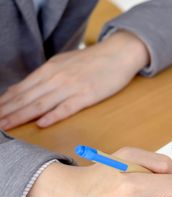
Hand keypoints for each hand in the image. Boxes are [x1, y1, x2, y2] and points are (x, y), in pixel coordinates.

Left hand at [0, 31, 148, 129]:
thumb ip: (48, 76)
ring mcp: (72, 86)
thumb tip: (29, 89)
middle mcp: (57, 77)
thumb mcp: (65, 63)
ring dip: (22, 115)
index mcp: (50, 69)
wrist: (118, 54)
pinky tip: (41, 123)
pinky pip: (67, 107)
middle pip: (27, 97)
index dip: (6, 101)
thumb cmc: (93, 61)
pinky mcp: (87, 95)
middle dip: (8, 111)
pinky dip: (53, 115)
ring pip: (41, 103)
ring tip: (7, 125)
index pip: (22, 88)